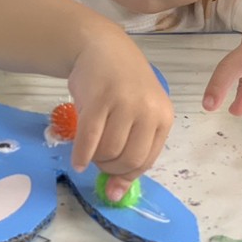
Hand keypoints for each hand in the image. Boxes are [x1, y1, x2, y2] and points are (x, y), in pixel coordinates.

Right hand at [67, 34, 173, 202]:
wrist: (101, 46)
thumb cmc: (121, 85)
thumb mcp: (136, 115)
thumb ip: (131, 150)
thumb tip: (115, 195)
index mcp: (163, 116)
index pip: (147, 161)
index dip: (126, 174)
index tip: (111, 177)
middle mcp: (148, 109)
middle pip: (129, 159)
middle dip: (110, 169)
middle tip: (98, 161)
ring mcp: (125, 102)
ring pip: (109, 151)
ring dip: (95, 159)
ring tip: (90, 149)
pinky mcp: (100, 98)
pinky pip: (89, 138)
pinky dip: (81, 154)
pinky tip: (77, 159)